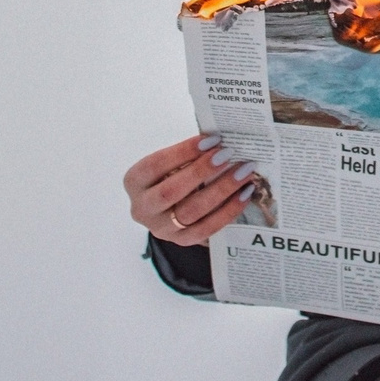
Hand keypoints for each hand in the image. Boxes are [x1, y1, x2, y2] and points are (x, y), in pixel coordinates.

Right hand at [126, 134, 255, 246]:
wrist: (168, 210)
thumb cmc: (171, 177)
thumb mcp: (170, 164)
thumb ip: (188, 155)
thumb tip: (219, 143)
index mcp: (135, 181)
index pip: (155, 165)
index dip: (183, 152)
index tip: (211, 140)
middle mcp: (142, 208)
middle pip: (171, 192)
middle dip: (202, 171)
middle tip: (228, 155)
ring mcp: (161, 228)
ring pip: (191, 211)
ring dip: (221, 190)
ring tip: (243, 173)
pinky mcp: (182, 241)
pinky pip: (207, 228)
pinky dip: (228, 210)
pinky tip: (244, 194)